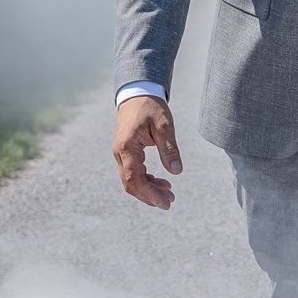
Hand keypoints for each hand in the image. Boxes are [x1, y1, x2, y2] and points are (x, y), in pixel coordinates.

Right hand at [113, 94, 183, 209]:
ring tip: (169, 193)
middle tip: (170, 201)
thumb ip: (169, 149)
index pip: (135, 178)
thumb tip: (176, 171)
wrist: (137, 94)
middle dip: (150, 196)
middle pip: (132, 184)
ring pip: (132, 180)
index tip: (165, 203)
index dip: (149, 194)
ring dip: (149, 189)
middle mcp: (120, 153)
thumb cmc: (150, 107)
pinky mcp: (126, 153)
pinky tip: (161, 182)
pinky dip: (146, 180)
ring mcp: (122, 154)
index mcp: (127, 147)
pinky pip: (133, 172)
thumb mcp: (164, 126)